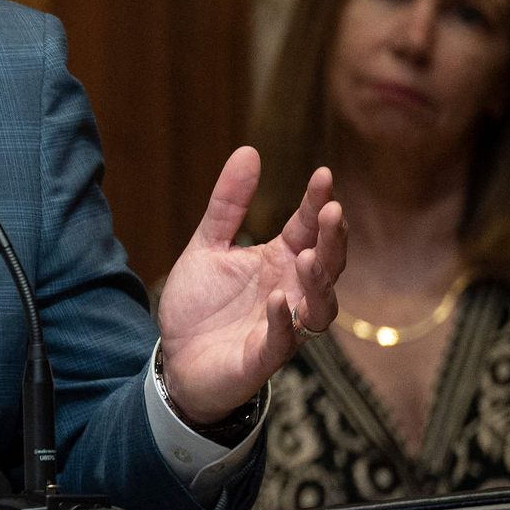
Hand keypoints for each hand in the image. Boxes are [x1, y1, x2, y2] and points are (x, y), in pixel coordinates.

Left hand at [154, 146, 344, 423]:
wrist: (177, 359)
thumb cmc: (201, 305)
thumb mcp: (208, 245)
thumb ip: (228, 204)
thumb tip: (249, 150)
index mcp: (279, 261)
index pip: (308, 228)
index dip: (317, 203)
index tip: (323, 174)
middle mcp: (291, 291)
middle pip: (326, 264)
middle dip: (332, 240)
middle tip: (332, 211)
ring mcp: (284, 325)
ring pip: (319, 305)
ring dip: (318, 281)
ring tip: (307, 255)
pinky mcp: (265, 356)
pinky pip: (284, 339)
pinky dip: (285, 320)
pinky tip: (279, 300)